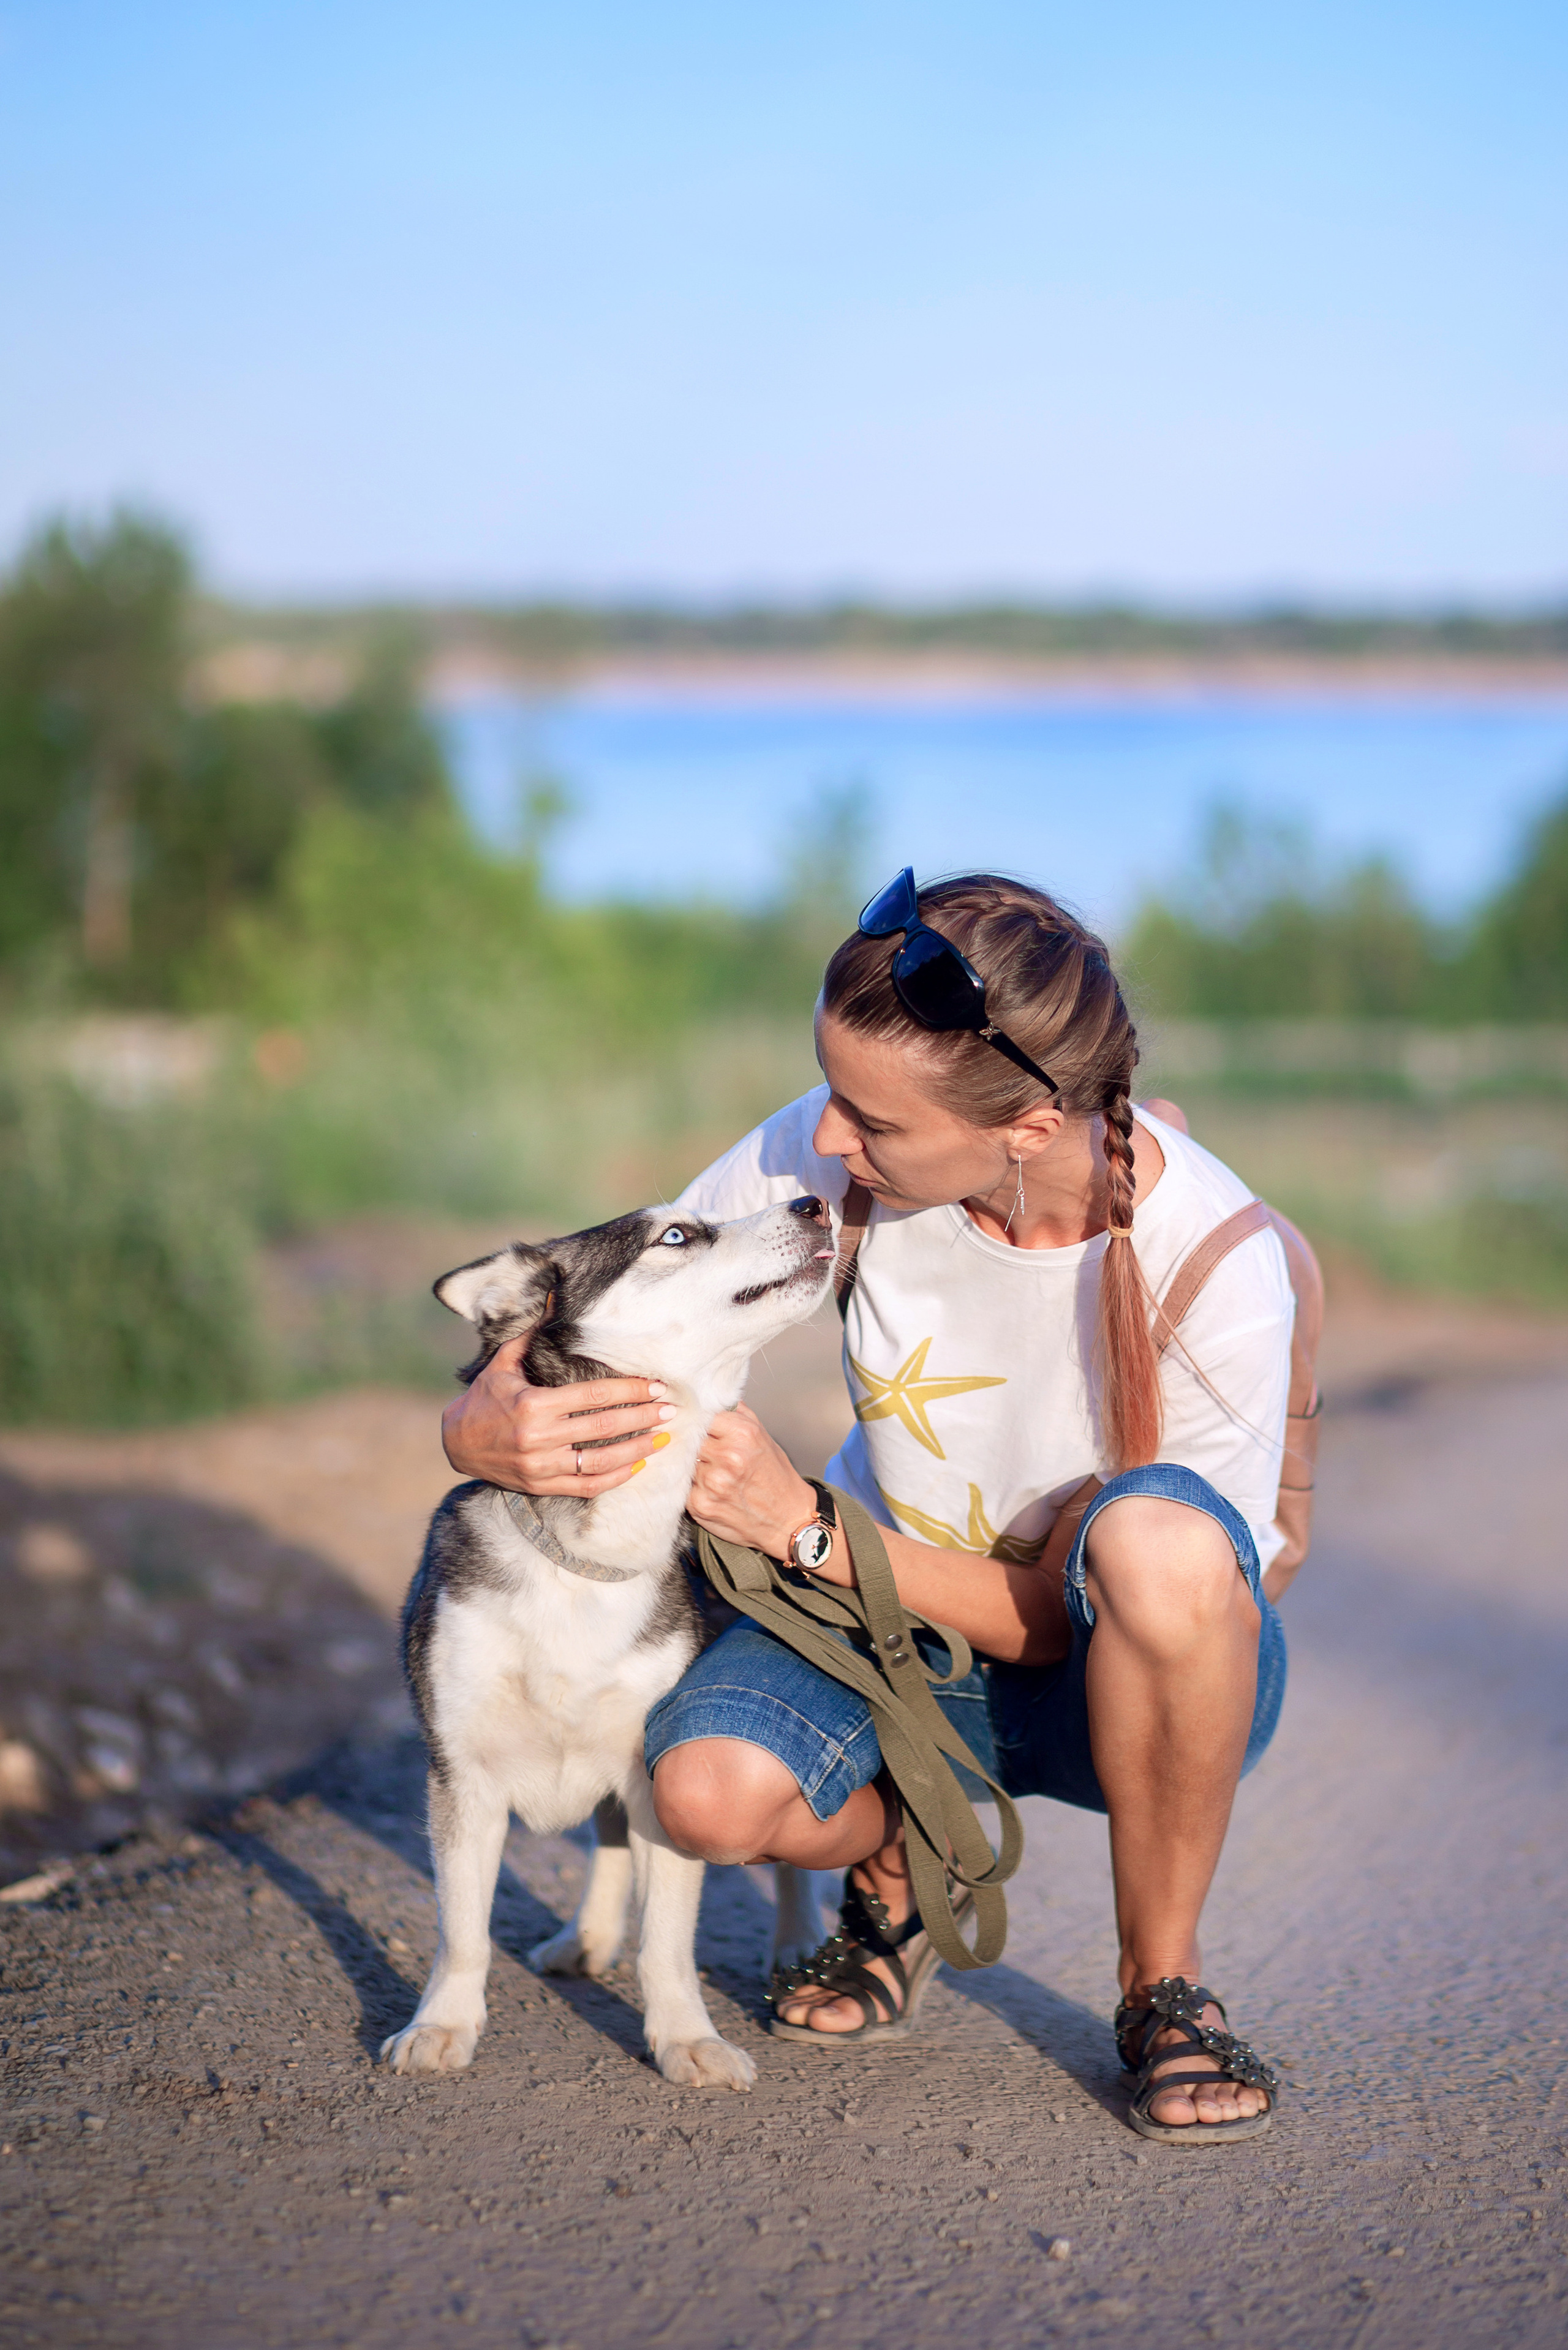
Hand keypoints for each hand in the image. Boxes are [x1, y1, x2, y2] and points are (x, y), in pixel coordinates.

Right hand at [441, 1333, 672, 1496]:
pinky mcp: (541, 1485)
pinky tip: (637, 1465)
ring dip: (637, 1450)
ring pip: (600, 1461)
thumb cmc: (483, 1398)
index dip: (629, 1390)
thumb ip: (533, 1333)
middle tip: (670, 1410)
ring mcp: (541, 1466)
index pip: (593, 1396)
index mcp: (533, 1404)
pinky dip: (615, 1478)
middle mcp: (539, 1437)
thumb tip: (555, 1296)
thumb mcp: (503, 1362)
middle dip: (642, 1417)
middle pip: (603, 1427)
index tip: (656, 1387)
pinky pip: (586, 1486)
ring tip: (663, 1440)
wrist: (455, 1443)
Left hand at [687, 1406, 851, 1583]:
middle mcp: (728, 1457)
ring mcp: (712, 1482)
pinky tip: (707, 1489)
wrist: (787, 1520)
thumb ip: (737, 1414)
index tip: (696, 1425)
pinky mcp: (700, 1505)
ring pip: (684, 1462)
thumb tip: (713, 1396)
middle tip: (701, 1450)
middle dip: (692, 1443)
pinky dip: (690, 1487)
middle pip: (689, 1438)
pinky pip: (682, 1487)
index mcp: (743, 1434)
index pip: (702, 1415)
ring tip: (710, 1472)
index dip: (698, 1422)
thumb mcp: (763, 1437)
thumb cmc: (776, 1478)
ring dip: (690, 1466)